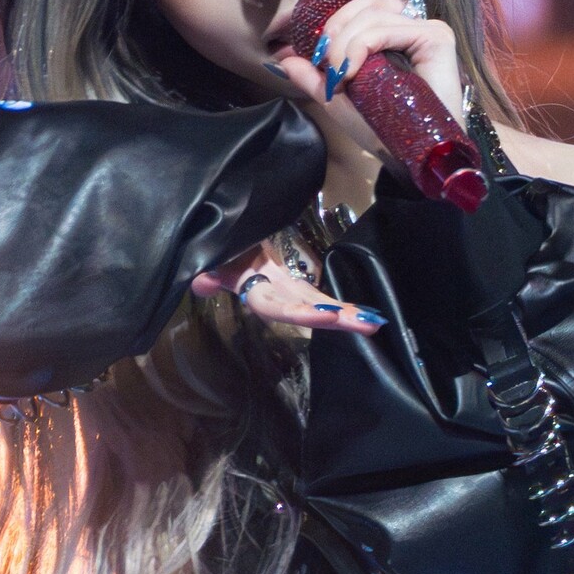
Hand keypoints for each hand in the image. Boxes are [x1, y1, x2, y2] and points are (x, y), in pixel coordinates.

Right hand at [190, 241, 386, 335]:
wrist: (231, 249)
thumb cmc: (224, 254)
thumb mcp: (215, 261)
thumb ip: (209, 276)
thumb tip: (199, 283)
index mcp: (259, 292)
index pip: (278, 306)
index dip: (299, 312)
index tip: (324, 315)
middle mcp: (279, 297)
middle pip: (309, 311)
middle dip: (336, 319)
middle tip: (367, 324)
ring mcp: (292, 294)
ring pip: (321, 307)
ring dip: (347, 316)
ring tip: (374, 322)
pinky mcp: (301, 288)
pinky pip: (324, 299)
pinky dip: (345, 307)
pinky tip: (368, 314)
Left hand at [276, 0, 464, 119]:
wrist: (410, 158)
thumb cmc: (382, 129)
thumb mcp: (338, 98)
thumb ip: (313, 75)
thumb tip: (284, 57)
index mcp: (398, 35)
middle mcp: (415, 27)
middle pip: (370, 0)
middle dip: (336, 26)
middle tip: (323, 62)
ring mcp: (428, 30)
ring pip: (375, 12)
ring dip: (345, 42)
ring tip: (338, 75)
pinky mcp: (436, 38)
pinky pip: (389, 27)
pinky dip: (362, 45)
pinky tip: (351, 70)